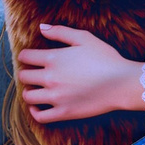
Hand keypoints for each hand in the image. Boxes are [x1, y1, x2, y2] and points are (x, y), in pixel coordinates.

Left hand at [18, 24, 144, 122]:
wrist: (120, 83)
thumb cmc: (105, 58)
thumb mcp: (84, 38)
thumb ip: (60, 32)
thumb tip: (41, 27)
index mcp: (53, 59)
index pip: (26, 57)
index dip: (25, 56)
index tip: (29, 57)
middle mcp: (50, 78)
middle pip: (24, 76)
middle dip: (26, 72)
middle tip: (32, 72)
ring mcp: (56, 97)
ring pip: (28, 96)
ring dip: (28, 91)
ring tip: (34, 89)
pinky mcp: (63, 113)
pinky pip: (40, 116)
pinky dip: (33, 112)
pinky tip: (36, 107)